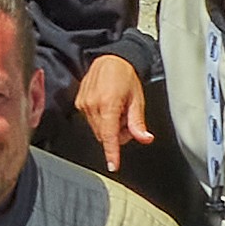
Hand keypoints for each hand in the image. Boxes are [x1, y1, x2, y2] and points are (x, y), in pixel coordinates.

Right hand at [69, 53, 151, 169]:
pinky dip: (101, 120)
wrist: (110, 59)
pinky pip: (91, 121)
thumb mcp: (137, 99)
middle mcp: (93, 105)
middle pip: (105, 135)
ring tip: (117, 111)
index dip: (112, 153)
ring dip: (109, 127)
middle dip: (118, 135)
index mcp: (108, 104)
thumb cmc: (125, 76)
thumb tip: (145, 138)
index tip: (113, 165)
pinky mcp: (79, 103)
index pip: (110, 135)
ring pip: (98, 130)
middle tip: (128, 121)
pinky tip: (108, 107)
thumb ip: (139, 122)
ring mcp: (84, 104)